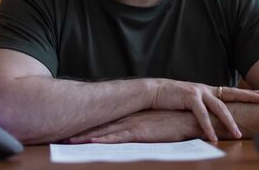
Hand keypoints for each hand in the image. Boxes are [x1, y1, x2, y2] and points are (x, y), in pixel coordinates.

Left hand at [67, 110, 198, 143]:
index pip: (107, 121)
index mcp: (134, 116)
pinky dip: (104, 140)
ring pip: (106, 131)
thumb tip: (139, 132)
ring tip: (70, 141)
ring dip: (87, 136)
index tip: (74, 128)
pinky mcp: (142, 132)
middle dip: (82, 130)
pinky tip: (90, 142)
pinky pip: (119, 138)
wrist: (196, 118)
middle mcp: (131, 119)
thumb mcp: (159, 124)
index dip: (90, 125)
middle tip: (62, 134)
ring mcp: (135, 125)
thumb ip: (147, 126)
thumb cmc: (181, 122)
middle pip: (101, 125)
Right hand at [150, 79, 258, 141]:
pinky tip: (213, 136)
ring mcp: (198, 92)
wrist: (153, 91)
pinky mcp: (189, 97)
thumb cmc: (171, 99)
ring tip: (237, 134)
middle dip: (248, 98)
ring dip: (229, 122)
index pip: (231, 91)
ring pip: (219, 107)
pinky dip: (208, 126)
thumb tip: (213, 117)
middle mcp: (205, 89)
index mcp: (207, 90)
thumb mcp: (190, 102)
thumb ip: (202, 107)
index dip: (246, 93)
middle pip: (231, 95)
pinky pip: (202, 114)